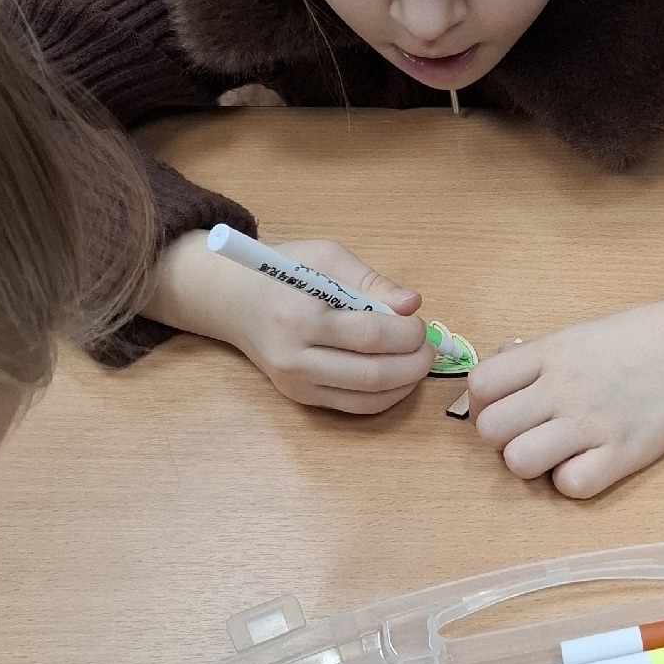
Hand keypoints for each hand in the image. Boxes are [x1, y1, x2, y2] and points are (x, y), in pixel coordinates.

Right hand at [146, 232, 435, 415]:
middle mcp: (295, 357)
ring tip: (419, 362)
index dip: (407, 333)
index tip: (420, 322)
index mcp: (300, 316)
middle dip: (414, 363)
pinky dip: (386, 397)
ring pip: (367, 398)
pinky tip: (399, 378)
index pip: (369, 335)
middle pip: (372, 373)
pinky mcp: (300, 398)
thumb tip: (413, 304)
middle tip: (429, 348)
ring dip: (405, 384)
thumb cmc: (282, 271)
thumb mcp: (325, 257)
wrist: (233, 301)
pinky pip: (354, 407)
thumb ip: (371, 281)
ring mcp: (296, 383)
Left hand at [471, 280, 663, 498]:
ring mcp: (593, 422)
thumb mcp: (580, 333)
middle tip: (531, 433)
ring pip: (518, 462)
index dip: (486, 402)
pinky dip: (573, 481)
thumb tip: (501, 372)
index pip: (480, 385)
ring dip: (531, 463)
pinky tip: (589, 464)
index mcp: (551, 353)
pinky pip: (571, 486)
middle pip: (490, 429)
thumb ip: (536, 356)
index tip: (510, 405)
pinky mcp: (625, 453)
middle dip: (503, 437)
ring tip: (557, 453)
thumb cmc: (641, 337)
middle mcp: (564, 387)